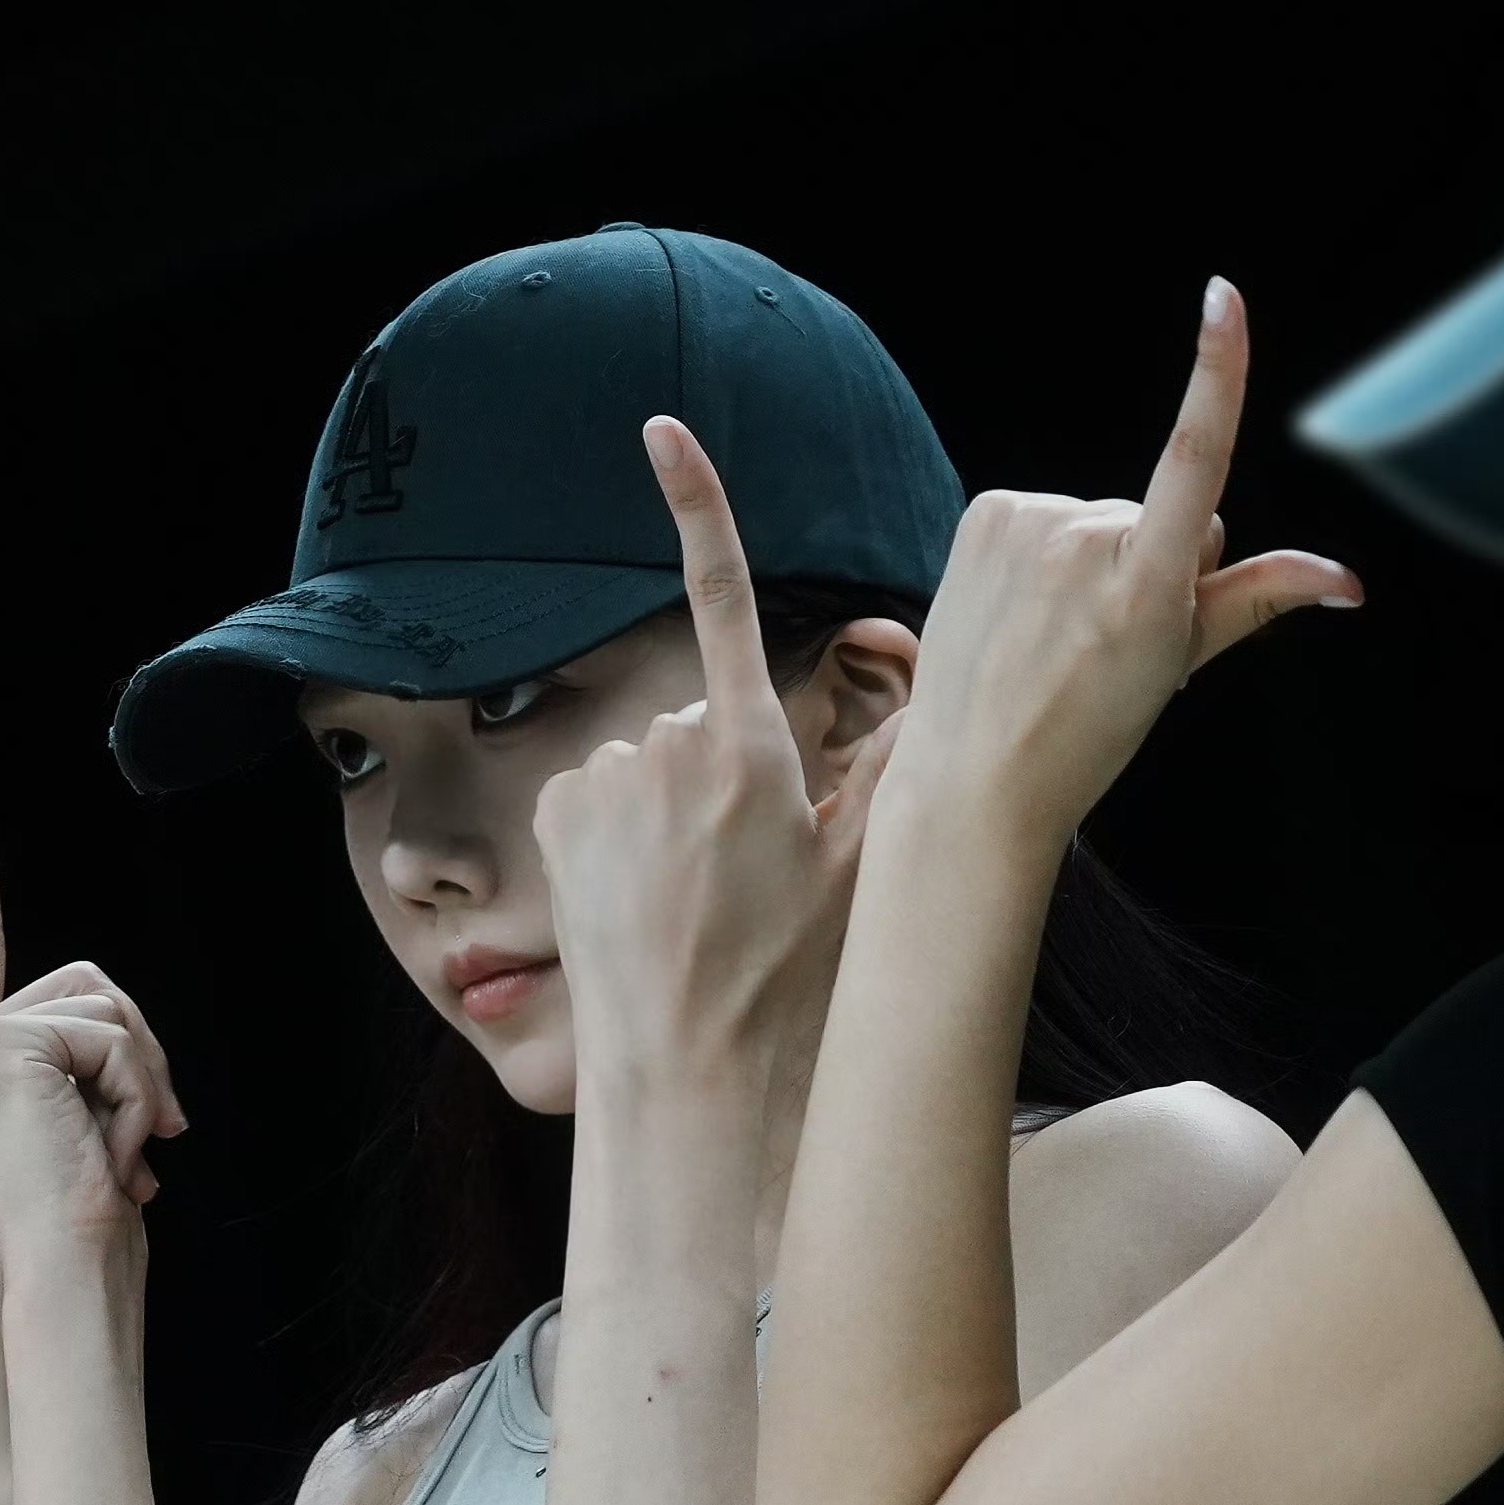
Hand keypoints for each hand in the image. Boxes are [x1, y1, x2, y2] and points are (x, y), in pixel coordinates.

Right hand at [0, 781, 187, 1271]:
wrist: (67, 1279)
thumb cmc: (82, 1236)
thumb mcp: (83, 1143)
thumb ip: (84, 1088)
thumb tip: (145, 1093)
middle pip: (83, 981)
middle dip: (138, 1056)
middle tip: (146, 1142)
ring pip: (102, 1006)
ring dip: (139, 1081)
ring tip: (121, 1155)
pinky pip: (108, 1034)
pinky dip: (134, 1092)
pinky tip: (113, 1151)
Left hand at [532, 420, 897, 1084]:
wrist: (684, 1074)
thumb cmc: (783, 986)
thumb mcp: (860, 877)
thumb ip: (895, 776)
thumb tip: (947, 711)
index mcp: (752, 751)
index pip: (724, 596)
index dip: (696, 505)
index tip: (661, 431)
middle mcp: (670, 747)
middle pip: (701, 724)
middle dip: (717, 779)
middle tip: (738, 878)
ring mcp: (604, 779)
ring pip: (644, 766)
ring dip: (662, 816)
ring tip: (686, 903)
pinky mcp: (556, 814)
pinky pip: (593, 798)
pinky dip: (613, 836)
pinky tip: (638, 901)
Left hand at [878, 278, 1359, 862]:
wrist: (974, 780)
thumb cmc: (1088, 731)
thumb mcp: (1179, 664)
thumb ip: (1262, 600)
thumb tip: (1350, 583)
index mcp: (1145, 583)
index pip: (1195, 456)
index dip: (1217, 374)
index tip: (1224, 297)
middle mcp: (1086, 541)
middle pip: (1165, 515)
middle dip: (1153, 564)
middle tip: (1108, 640)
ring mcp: (1030, 523)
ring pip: (1105, 516)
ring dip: (1095, 564)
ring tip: (1059, 636)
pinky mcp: (988, 511)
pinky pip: (1050, 515)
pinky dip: (1046, 556)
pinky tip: (1024, 612)